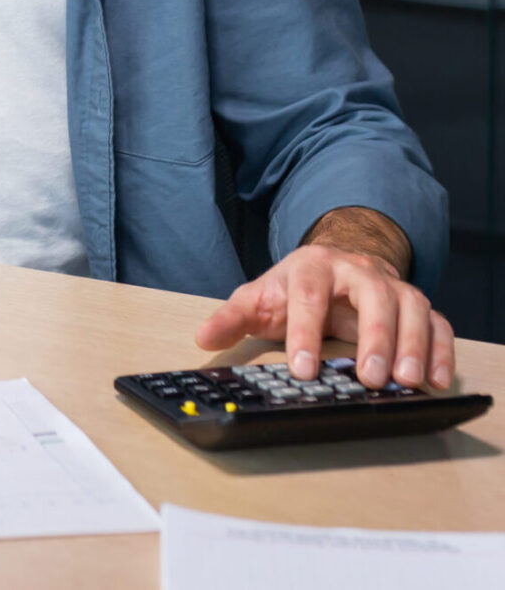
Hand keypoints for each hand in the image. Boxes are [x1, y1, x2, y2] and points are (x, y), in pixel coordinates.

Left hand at [195, 244, 454, 390]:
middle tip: (369, 377)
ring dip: (412, 344)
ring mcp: (392, 286)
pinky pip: (437, 322)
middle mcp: (357, 270)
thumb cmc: (296, 287)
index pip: (309, 293)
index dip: (305, 330)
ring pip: (410, 306)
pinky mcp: (416, 305)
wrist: (336, 262)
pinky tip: (438, 380)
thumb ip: (233, 318)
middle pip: (372, 294)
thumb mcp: (261, 297)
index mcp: (312, 265)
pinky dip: (442, 349)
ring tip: (406, 382)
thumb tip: (202, 337)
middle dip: (373, 335)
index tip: (302, 369)